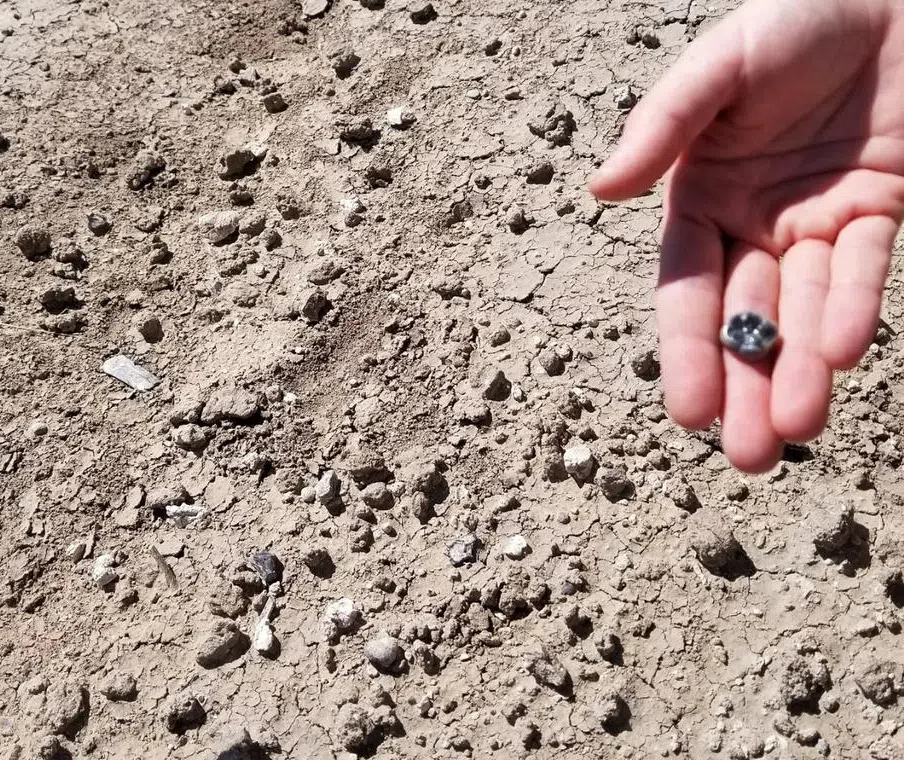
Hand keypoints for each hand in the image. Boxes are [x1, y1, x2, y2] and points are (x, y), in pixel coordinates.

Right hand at [590, 0, 903, 471]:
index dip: (686, 350)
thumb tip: (600, 190)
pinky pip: (862, 269)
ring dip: (801, 368)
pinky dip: (851, 309)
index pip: (686, 289)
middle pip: (744, 318)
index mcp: (699, 198)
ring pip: (803, 310)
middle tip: (749, 457)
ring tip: (796, 430)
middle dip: (746, 385)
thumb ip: (662, 125)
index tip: (689, 413)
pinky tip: (842, 355)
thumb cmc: (793, 18)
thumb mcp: (717, 68)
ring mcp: (816, 222)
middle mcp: (754, 222)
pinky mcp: (877, 209)